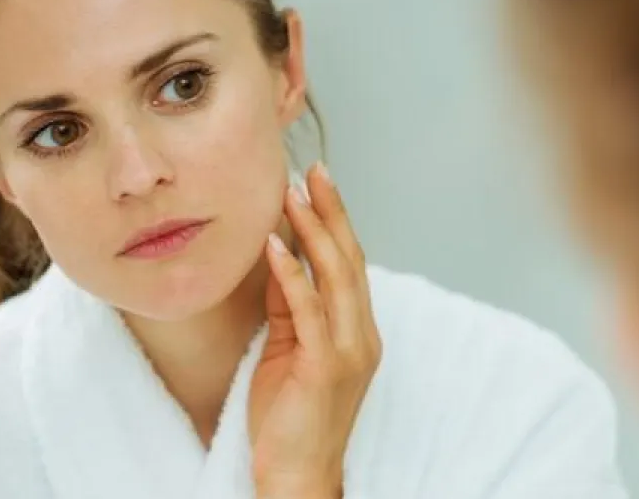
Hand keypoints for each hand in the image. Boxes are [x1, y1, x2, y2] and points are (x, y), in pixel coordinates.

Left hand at [247, 163, 382, 498]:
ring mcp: (349, 350)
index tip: (317, 183)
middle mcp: (362, 335)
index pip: (349, 264)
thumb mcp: (289, 350)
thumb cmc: (290, 418)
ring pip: (335, 277)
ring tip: (291, 194)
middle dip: (331, 212)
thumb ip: (289, 306)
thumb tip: (280, 257)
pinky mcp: (325, 366)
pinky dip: (292, 273)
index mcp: (358, 331)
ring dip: (313, 231)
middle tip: (312, 170)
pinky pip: (309, 309)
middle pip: (350, 260)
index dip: (335, 221)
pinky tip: (276, 244)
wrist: (297, 474)